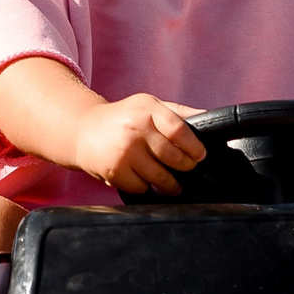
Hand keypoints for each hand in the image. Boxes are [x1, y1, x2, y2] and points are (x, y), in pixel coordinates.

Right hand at [71, 94, 204, 194]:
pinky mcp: (114, 171)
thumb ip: (179, 113)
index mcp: (148, 109)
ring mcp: (124, 151)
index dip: (194, 147)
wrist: (83, 131)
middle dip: (185, 167)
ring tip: (173, 184)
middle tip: (187, 170)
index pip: (179, 130)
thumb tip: (210, 118)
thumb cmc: (123, 118)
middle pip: (173, 157)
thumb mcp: (149, 106)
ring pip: (160, 176)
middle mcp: (135, 129)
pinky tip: (145, 180)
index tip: (200, 155)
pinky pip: (142, 187)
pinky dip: (147, 187)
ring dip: (170, 184)